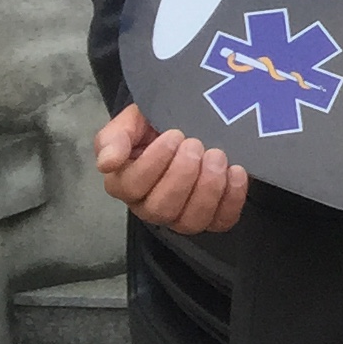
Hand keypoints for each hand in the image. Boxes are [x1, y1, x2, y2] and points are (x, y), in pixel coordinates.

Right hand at [95, 102, 246, 234]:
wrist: (192, 124)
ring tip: (217, 156)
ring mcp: (180, 216)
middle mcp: (149, 206)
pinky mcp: (211, 218)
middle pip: (160, 208)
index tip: (174, 135)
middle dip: (182, 174)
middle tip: (195, 145)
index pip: (131, 186)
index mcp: (124, 184)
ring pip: (190, 221)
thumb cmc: (157, 125)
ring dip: (208, 188)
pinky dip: (231, 198)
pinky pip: (221, 221)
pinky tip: (235, 171)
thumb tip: (107, 163)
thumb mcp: (132, 122)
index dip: (154, 162)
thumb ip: (114, 138)